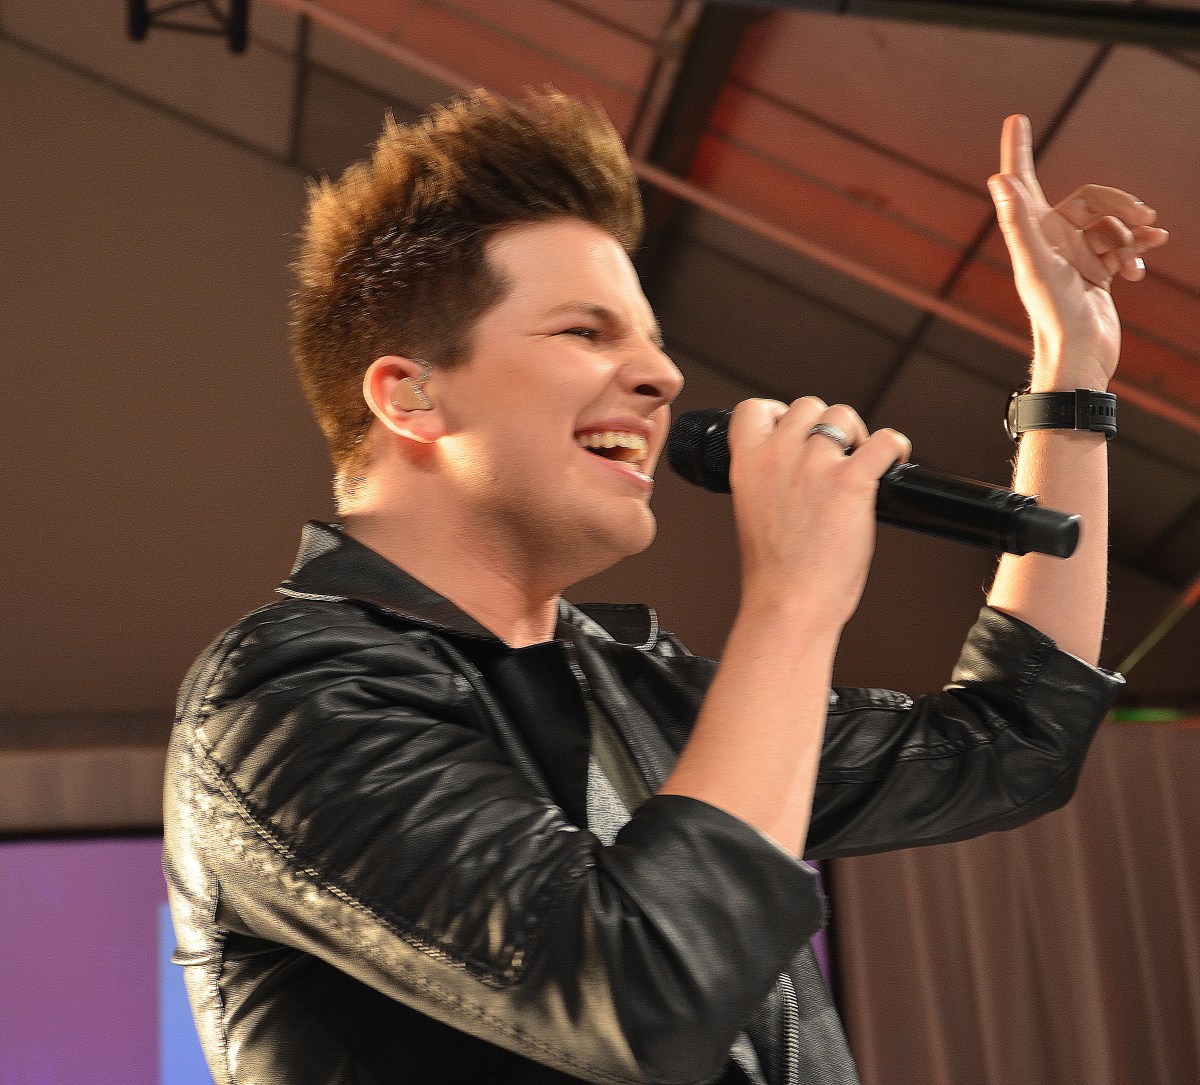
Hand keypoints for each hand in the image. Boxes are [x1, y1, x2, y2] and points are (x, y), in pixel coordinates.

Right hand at [727, 397, 909, 628]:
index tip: (791, 429)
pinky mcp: (851, 482)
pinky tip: (893, 464)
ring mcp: (815, 466)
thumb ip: (769, 478)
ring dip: (857, 435)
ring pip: (844, 415)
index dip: (777, 413)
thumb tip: (797, 464)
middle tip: (834, 453)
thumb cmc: (774, 573)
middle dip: (823, 425)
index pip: (753, 409)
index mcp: (747, 464)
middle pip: (807, 405)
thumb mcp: (753, 512)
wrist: (789, 604)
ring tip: (861, 461)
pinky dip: (895, 448)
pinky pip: (885, 440)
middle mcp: (778, 457)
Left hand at [988, 114, 1168, 388]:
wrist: (1079, 357)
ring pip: (1111, 224)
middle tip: (1144, 217)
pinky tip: (1140, 268)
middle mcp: (1050, 242)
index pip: (1022, 181)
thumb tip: (998, 179)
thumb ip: (1018, 222)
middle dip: (1118, 204)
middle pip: (1091, 200)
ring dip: (1131, 232)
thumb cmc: (1053, 314)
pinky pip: (1121, 247)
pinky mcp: (1096, 273)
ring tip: (1146, 245)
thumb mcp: (1036, 264)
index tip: (1016, 118)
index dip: (1020, 150)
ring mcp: (1075, 257)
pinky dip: (1135, 252)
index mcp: (1032, 235)